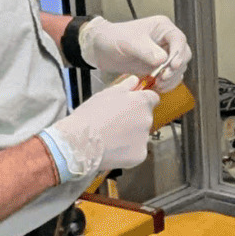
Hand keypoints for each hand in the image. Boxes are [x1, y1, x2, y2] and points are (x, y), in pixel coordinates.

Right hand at [42, 78, 157, 182]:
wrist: (82, 143)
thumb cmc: (91, 115)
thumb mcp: (106, 94)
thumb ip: (125, 86)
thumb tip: (135, 80)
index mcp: (142, 102)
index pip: (153, 98)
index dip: (142, 102)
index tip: (133, 105)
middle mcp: (148, 119)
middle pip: (146, 118)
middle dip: (135, 120)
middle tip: (115, 123)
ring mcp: (145, 139)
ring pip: (141, 136)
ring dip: (131, 136)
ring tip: (111, 138)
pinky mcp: (140, 155)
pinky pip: (137, 152)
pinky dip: (128, 152)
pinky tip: (113, 150)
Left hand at [80, 14, 190, 90]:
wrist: (100, 49)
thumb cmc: (113, 38)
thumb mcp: (129, 42)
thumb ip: (146, 50)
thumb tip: (162, 60)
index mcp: (162, 28)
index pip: (179, 39)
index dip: (179, 53)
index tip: (173, 65)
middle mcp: (165, 41)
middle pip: (183, 55)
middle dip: (175, 68)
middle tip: (164, 77)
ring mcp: (162, 55)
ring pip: (178, 68)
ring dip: (172, 78)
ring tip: (159, 83)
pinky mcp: (157, 67)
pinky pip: (169, 77)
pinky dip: (167, 83)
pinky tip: (157, 86)